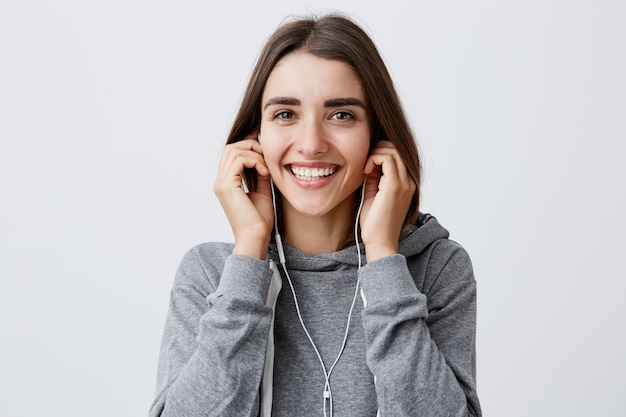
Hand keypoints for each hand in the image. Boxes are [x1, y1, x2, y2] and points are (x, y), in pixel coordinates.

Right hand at [214, 135, 273, 259]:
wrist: (255, 238)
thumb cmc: (259, 221)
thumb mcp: (262, 192)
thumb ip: (261, 176)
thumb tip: (265, 161)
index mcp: (227, 183)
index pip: (232, 154)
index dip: (249, 147)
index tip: (266, 154)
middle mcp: (220, 182)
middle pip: (230, 148)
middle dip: (251, 146)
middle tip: (267, 157)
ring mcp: (221, 184)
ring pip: (233, 150)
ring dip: (254, 154)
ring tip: (267, 167)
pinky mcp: (227, 186)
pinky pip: (239, 160)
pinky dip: (254, 161)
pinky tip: (264, 172)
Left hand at [360, 140, 415, 261]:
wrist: (380, 242)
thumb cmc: (375, 223)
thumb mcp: (374, 194)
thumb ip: (375, 178)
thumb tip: (370, 162)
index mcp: (407, 184)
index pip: (399, 156)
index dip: (381, 154)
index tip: (366, 166)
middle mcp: (409, 182)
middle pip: (397, 149)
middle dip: (378, 149)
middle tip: (364, 163)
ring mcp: (404, 183)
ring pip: (393, 151)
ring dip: (375, 153)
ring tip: (364, 168)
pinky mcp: (394, 185)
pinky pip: (387, 158)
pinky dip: (374, 158)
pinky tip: (365, 170)